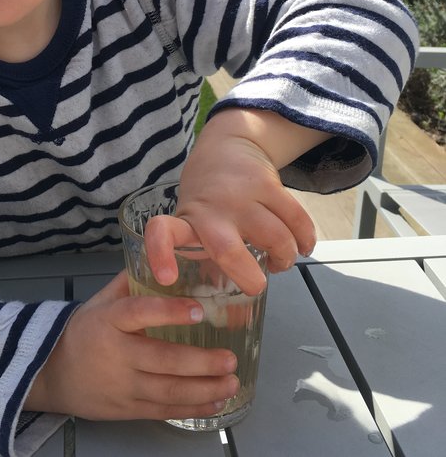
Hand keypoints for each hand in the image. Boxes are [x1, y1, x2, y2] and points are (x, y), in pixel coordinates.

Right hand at [24, 272, 238, 419]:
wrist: (52, 372)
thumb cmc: (85, 331)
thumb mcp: (100, 301)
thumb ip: (130, 283)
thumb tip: (162, 258)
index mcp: (109, 320)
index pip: (140, 313)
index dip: (170, 312)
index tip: (200, 311)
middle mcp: (117, 354)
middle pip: (163, 360)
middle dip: (202, 362)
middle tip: (230, 358)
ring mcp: (122, 385)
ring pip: (169, 391)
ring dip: (205, 389)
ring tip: (231, 381)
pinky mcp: (127, 409)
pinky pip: (164, 411)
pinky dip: (192, 408)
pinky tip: (215, 402)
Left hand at [144, 109, 321, 294]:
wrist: (226, 145)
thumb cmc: (209, 201)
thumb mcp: (198, 226)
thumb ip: (209, 266)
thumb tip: (234, 321)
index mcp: (188, 222)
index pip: (163, 233)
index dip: (160, 254)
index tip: (167, 278)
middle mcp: (211, 209)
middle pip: (227, 250)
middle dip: (248, 277)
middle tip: (257, 286)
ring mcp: (239, 195)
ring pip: (275, 238)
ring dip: (285, 257)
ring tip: (280, 261)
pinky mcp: (267, 184)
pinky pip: (297, 221)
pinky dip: (305, 240)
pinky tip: (301, 246)